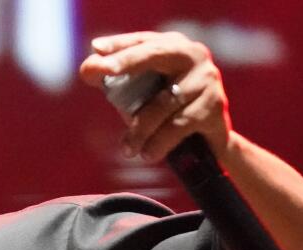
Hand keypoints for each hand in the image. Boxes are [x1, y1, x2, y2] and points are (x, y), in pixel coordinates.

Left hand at [79, 31, 232, 163]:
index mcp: (172, 48)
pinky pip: (178, 126)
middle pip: (155, 54)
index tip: (96, 49)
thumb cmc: (165, 115)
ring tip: (127, 149)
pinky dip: (159, 143)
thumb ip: (114, 82)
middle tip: (103, 70)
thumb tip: (87, 69)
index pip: (142, 42)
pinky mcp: (215, 107)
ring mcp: (206, 80)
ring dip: (139, 130)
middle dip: (127, 62)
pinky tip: (147, 154)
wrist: (208, 145)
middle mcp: (193, 56)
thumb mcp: (139, 96)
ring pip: (162, 103)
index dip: (118, 44)